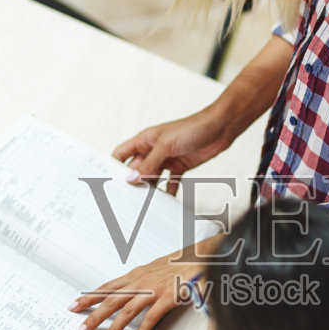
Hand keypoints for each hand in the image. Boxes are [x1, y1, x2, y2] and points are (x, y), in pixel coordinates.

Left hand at [71, 250, 200, 329]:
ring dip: (114, 327)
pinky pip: (152, 316)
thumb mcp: (152, 270)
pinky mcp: (168, 297)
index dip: (89, 297)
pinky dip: (143, 329)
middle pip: (110, 301)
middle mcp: (140, 281)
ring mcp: (153, 290)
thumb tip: (125, 292)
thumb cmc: (178, 265)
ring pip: (127, 310)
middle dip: (93, 316)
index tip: (74, 306)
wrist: (201, 257)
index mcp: (135, 275)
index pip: (106, 287)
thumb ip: (138, 281)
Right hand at [113, 106, 235, 195]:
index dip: (113, 166)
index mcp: (145, 140)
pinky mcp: (180, 166)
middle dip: (132, 181)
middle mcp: (154, 149)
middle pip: (136, 168)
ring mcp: (166, 158)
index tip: (109, 181)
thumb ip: (149, 163)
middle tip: (128, 197)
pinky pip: (170, 181)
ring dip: (149, 188)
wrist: (220, 128)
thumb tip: (132, 178)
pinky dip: (168, 191)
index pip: (122, 153)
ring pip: (152, 177)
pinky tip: (166, 200)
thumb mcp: (166, 146)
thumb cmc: (193, 127)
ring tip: (144, 202)